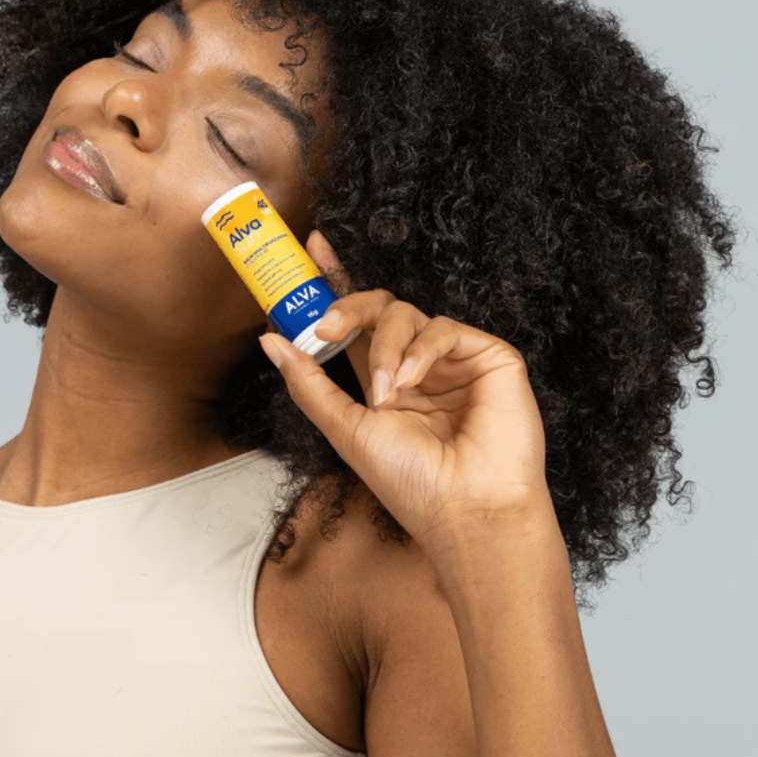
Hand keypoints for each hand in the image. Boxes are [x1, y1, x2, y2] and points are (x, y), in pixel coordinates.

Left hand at [258, 229, 552, 553]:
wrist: (467, 511)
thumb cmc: (410, 482)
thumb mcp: (346, 429)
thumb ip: (309, 381)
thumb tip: (269, 340)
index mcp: (383, 377)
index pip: (356, 320)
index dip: (335, 280)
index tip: (312, 245)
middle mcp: (417, 363)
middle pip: (378, 306)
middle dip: (347, 307)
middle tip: (326, 326)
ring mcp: (452, 358)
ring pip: (405, 314)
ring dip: (384, 349)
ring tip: (386, 394)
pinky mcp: (488, 356)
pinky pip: (443, 327)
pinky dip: (420, 350)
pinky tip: (413, 382)